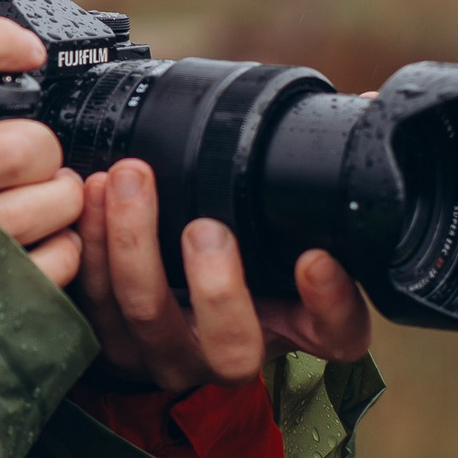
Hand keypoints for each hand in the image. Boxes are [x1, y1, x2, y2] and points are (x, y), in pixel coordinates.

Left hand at [75, 158, 371, 387]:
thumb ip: (317, 178)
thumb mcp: (286, 224)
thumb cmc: (246, 250)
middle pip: (232, 347)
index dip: (332, 304)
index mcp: (299, 327)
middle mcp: (236, 353)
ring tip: (126, 180)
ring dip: (132, 245)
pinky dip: (89, 242)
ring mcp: (171, 355)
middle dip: (216, 287)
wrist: (167, 301)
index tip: (316, 259)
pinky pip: (94, 301)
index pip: (336, 334)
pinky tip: (89, 192)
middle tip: (204, 226)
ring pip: (147, 318)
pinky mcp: (114, 343)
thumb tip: (369, 101)